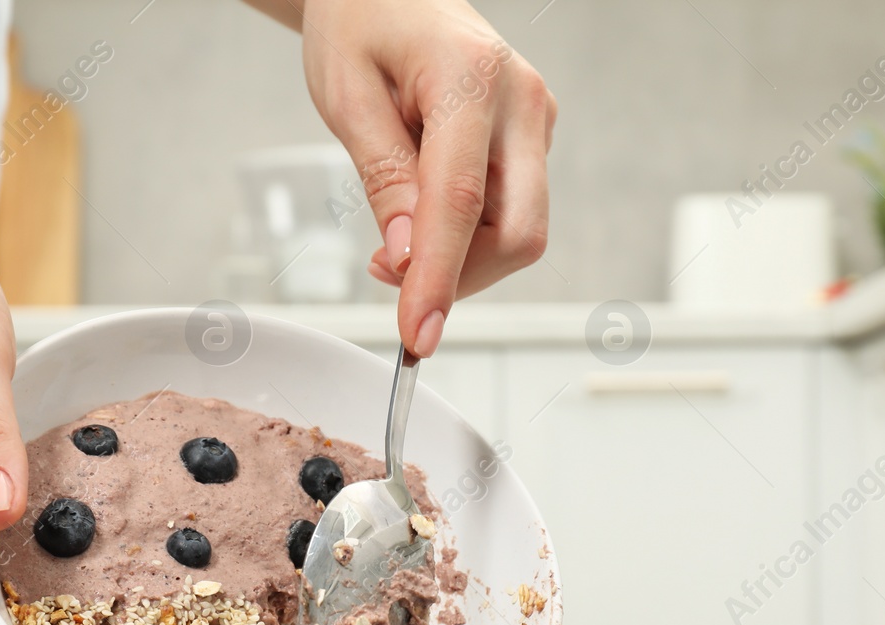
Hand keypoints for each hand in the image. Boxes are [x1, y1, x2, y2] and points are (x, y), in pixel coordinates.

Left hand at [297, 0, 554, 355]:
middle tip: (387, 271)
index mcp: (472, 78)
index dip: (438, 279)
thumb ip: (382, 178)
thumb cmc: (361, 25)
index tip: (417, 335)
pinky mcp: (534, 140)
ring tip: (395, 227)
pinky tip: (424, 209)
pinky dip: (468, 234)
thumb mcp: (346, 96)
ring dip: (459, 256)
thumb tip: (405, 258)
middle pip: (518, 233)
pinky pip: (512, 213)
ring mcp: (537, 121)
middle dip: (458, 275)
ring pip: (518, 232)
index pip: (461, 204)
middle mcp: (523, 101)